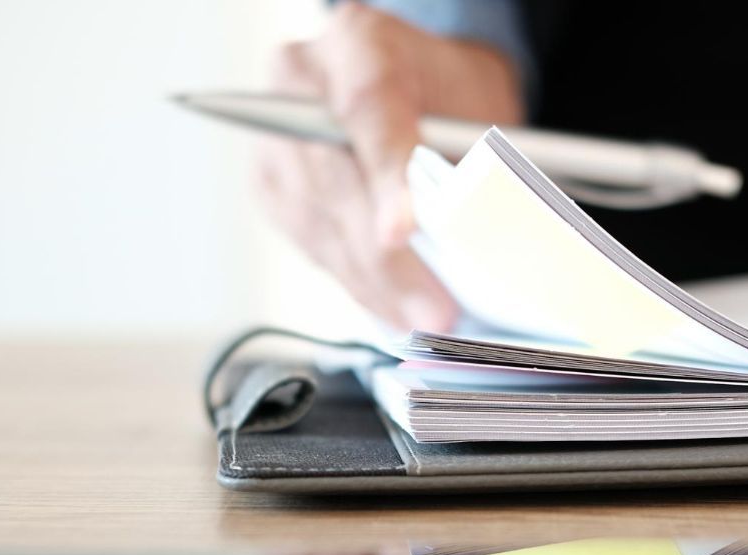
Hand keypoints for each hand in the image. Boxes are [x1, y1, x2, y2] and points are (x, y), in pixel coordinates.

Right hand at [254, 2, 523, 331]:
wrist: (412, 79)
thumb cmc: (449, 93)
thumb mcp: (478, 107)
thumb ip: (468, 164)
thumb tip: (471, 242)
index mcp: (358, 41)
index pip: (368, 108)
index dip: (384, 177)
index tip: (402, 233)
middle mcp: (300, 82)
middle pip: (333, 178)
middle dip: (385, 257)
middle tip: (431, 310)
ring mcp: (273, 136)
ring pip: (316, 222)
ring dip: (370, 282)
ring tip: (418, 319)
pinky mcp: (269, 184)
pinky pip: (308, 242)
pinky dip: (353, 280)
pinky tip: (388, 305)